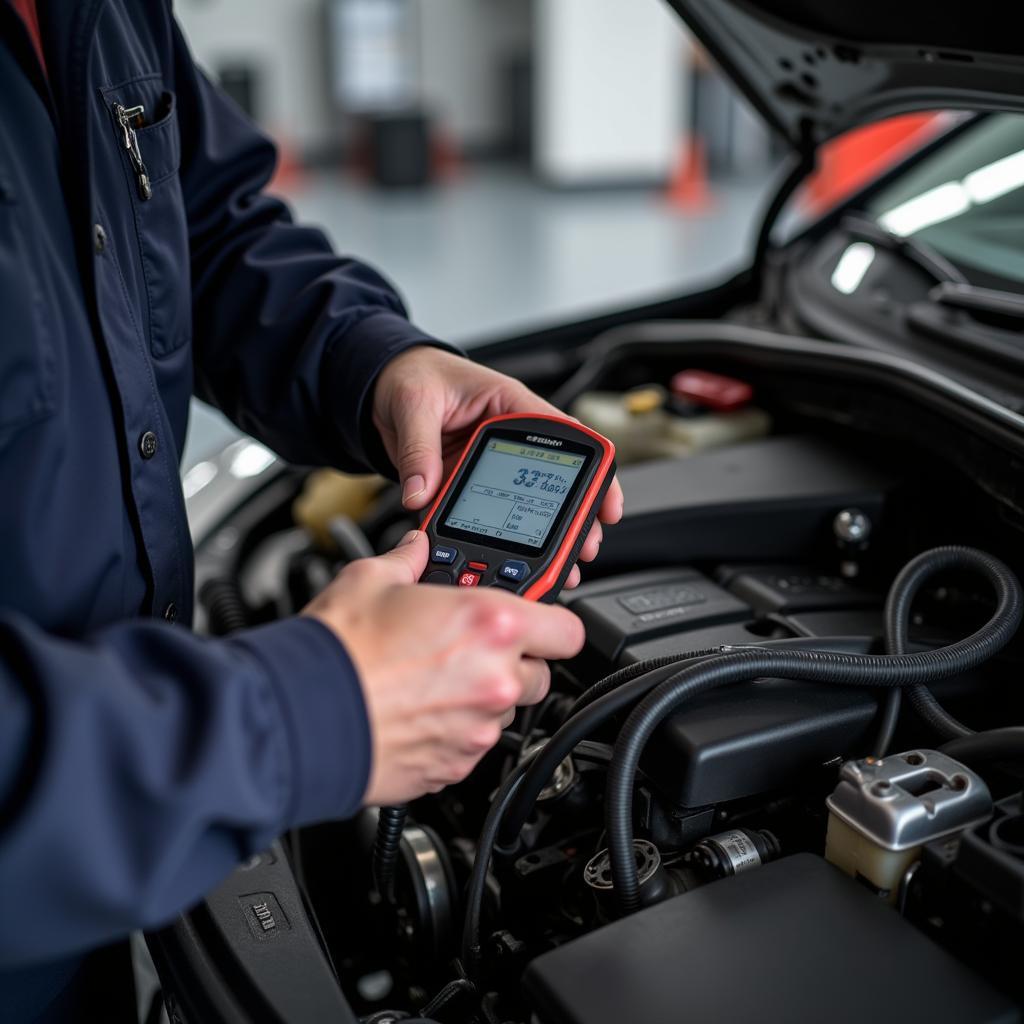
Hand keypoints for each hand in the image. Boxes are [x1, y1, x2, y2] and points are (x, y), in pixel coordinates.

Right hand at [304, 531, 584, 804]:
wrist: (300, 714)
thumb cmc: (339, 650)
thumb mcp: (372, 578)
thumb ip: (409, 560)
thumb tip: (416, 549)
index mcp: (491, 624)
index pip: (569, 630)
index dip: (552, 625)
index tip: (535, 623)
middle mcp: (496, 679)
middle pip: (540, 675)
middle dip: (513, 663)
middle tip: (469, 650)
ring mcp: (477, 729)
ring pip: (504, 712)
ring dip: (481, 699)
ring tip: (431, 682)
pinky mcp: (455, 766)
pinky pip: (471, 746)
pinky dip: (453, 731)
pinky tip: (416, 712)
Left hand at [372, 347, 623, 587]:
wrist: (380, 387)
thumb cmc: (410, 377)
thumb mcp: (416, 406)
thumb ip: (420, 450)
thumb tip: (422, 492)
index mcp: (508, 405)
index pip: (563, 435)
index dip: (592, 468)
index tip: (604, 499)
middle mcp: (506, 436)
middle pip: (555, 476)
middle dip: (577, 513)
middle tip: (588, 544)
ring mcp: (491, 463)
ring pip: (530, 500)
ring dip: (547, 532)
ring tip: (561, 563)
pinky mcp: (470, 483)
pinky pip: (492, 512)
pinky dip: (503, 537)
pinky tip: (513, 559)